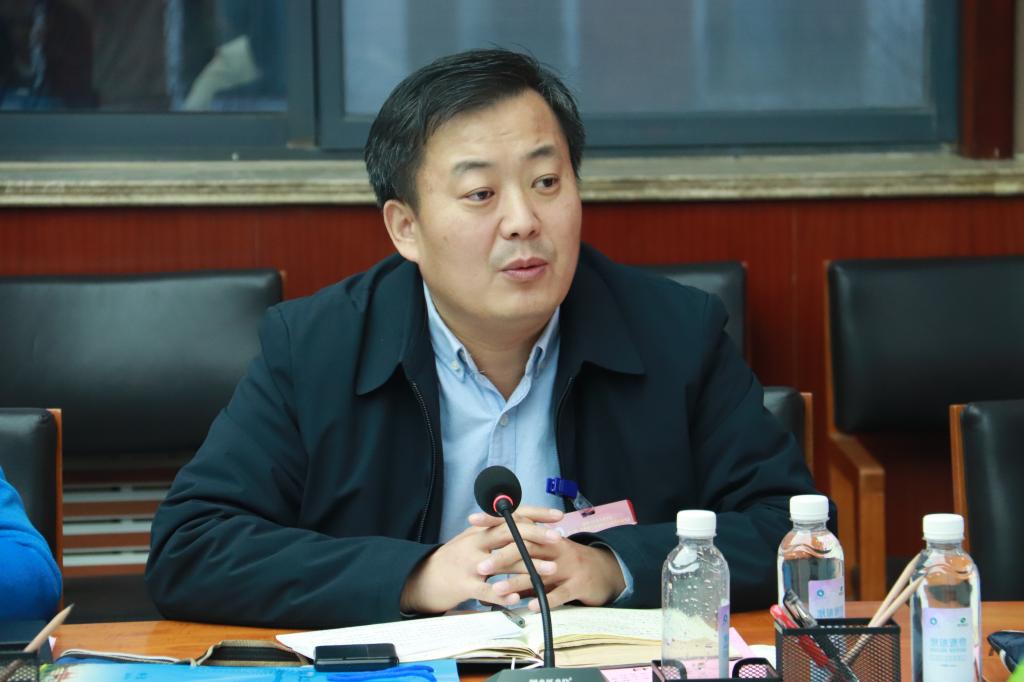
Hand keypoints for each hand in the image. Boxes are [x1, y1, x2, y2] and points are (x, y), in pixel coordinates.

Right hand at [400, 506, 562, 614]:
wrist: (421, 578)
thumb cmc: (453, 559)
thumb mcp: (472, 539)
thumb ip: (494, 531)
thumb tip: (524, 520)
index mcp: (479, 530)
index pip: (510, 515)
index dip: (534, 513)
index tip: (556, 515)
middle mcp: (475, 542)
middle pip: (509, 532)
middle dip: (536, 534)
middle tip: (558, 538)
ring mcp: (469, 564)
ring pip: (503, 561)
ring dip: (529, 566)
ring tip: (551, 570)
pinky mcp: (464, 585)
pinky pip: (487, 590)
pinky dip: (503, 595)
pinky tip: (518, 598)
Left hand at [470, 514, 626, 610]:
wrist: (605, 572)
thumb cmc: (566, 562)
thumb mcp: (545, 551)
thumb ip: (521, 551)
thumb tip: (488, 553)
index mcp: (545, 535)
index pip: (517, 523)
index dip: (495, 520)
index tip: (472, 521)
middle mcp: (556, 547)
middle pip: (526, 547)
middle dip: (501, 557)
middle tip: (481, 567)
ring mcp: (568, 565)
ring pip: (539, 571)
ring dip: (517, 581)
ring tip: (497, 589)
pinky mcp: (578, 585)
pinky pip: (559, 593)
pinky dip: (544, 600)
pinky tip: (529, 606)